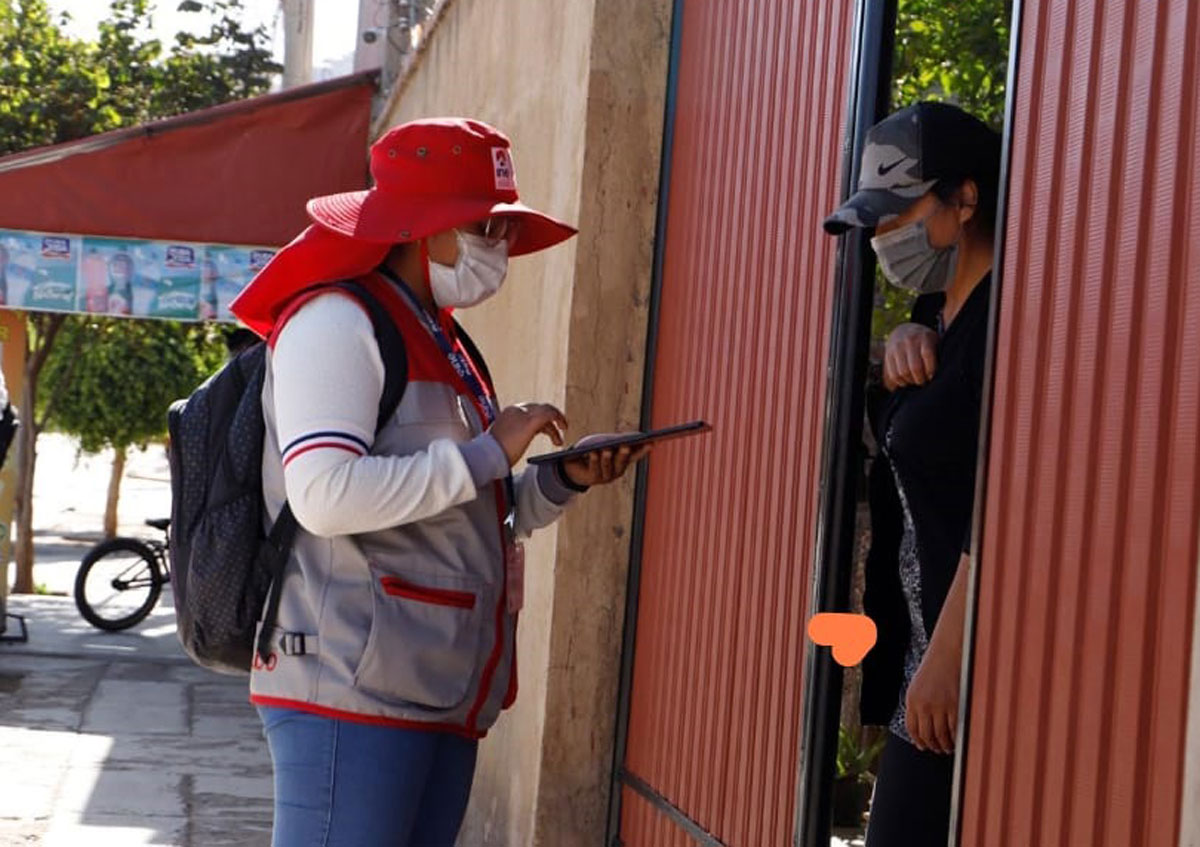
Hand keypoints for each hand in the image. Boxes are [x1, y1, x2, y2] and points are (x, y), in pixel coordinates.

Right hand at [489, 403, 567, 465]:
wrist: (487, 455)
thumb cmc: (492, 453)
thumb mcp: (502, 439)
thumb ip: (512, 433)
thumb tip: (519, 438)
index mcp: (508, 413)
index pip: (529, 411)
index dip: (541, 419)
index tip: (546, 429)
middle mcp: (516, 410)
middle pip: (539, 409)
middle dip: (550, 420)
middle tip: (559, 429)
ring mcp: (523, 414)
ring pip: (546, 410)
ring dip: (557, 421)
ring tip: (561, 434)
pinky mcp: (530, 422)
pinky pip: (549, 414)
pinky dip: (559, 419)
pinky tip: (563, 428)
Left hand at [561, 433, 648, 486]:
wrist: (575, 466)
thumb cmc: (593, 450)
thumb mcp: (604, 443)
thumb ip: (614, 440)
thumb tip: (628, 434)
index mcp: (623, 461)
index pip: (636, 454)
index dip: (644, 449)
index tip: (652, 442)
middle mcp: (617, 471)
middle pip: (623, 461)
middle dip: (624, 453)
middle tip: (625, 445)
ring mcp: (606, 476)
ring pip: (608, 466)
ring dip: (607, 457)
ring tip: (606, 449)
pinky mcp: (593, 479)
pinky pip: (595, 469)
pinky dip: (594, 460)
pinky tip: (593, 453)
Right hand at [883, 322, 938, 390]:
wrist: (903, 331)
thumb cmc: (924, 341)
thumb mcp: (934, 341)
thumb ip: (938, 354)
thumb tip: (943, 373)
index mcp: (924, 337)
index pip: (927, 355)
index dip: (930, 370)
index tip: (932, 377)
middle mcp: (909, 341)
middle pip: (914, 367)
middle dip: (921, 379)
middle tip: (925, 382)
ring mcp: (897, 348)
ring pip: (903, 372)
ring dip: (910, 381)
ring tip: (916, 382)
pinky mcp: (888, 355)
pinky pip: (893, 374)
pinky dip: (900, 382)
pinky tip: (906, 381)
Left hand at [904, 639, 960, 754]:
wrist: (947, 653)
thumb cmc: (934, 669)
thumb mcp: (918, 686)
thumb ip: (918, 705)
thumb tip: (921, 728)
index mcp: (912, 700)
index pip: (912, 729)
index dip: (918, 741)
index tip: (923, 746)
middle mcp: (924, 705)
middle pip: (927, 735)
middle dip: (933, 746)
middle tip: (938, 749)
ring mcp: (940, 707)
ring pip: (941, 736)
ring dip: (945, 745)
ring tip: (948, 747)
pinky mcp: (955, 706)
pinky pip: (954, 730)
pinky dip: (956, 738)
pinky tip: (957, 739)